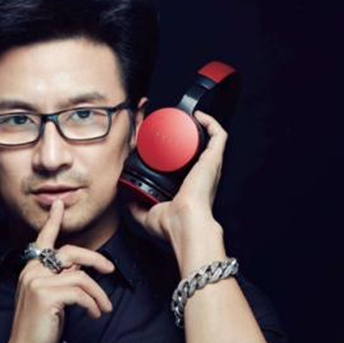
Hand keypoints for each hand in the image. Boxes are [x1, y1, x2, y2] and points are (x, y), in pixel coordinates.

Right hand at [0, 199, 114, 342]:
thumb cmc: (39, 328)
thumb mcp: (51, 298)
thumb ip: (61, 279)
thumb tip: (81, 268)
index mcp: (31, 269)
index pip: (43, 239)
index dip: (53, 221)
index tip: (59, 204)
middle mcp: (32, 271)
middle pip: (71, 252)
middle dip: (95, 259)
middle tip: (110, 270)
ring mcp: (37, 282)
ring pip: (81, 276)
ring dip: (98, 294)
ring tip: (103, 308)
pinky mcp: (46, 295)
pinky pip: (81, 292)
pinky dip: (93, 303)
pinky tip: (94, 314)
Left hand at [127, 110, 226, 240]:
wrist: (184, 225)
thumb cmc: (172, 226)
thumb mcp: (146, 214)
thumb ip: (135, 206)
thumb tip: (125, 195)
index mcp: (190, 187)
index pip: (184, 162)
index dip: (174, 148)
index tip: (161, 137)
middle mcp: (202, 175)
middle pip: (195, 147)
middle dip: (183, 132)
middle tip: (166, 122)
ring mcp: (209, 166)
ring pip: (209, 139)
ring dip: (196, 124)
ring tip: (180, 116)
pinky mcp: (213, 160)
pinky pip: (218, 135)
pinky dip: (210, 123)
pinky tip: (197, 116)